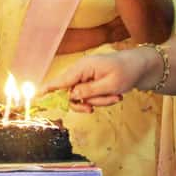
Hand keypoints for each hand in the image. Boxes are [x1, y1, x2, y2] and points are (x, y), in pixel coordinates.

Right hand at [42, 47, 159, 112]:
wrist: (141, 67)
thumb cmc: (127, 72)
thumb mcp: (109, 84)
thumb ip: (89, 91)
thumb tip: (72, 96)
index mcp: (82, 67)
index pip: (59, 81)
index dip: (46, 90)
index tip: (34, 98)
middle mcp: (81, 71)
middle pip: (69, 94)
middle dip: (84, 103)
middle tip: (94, 108)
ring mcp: (86, 77)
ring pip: (82, 97)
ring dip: (98, 101)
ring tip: (115, 96)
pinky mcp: (91, 82)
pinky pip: (90, 96)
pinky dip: (101, 99)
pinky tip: (115, 95)